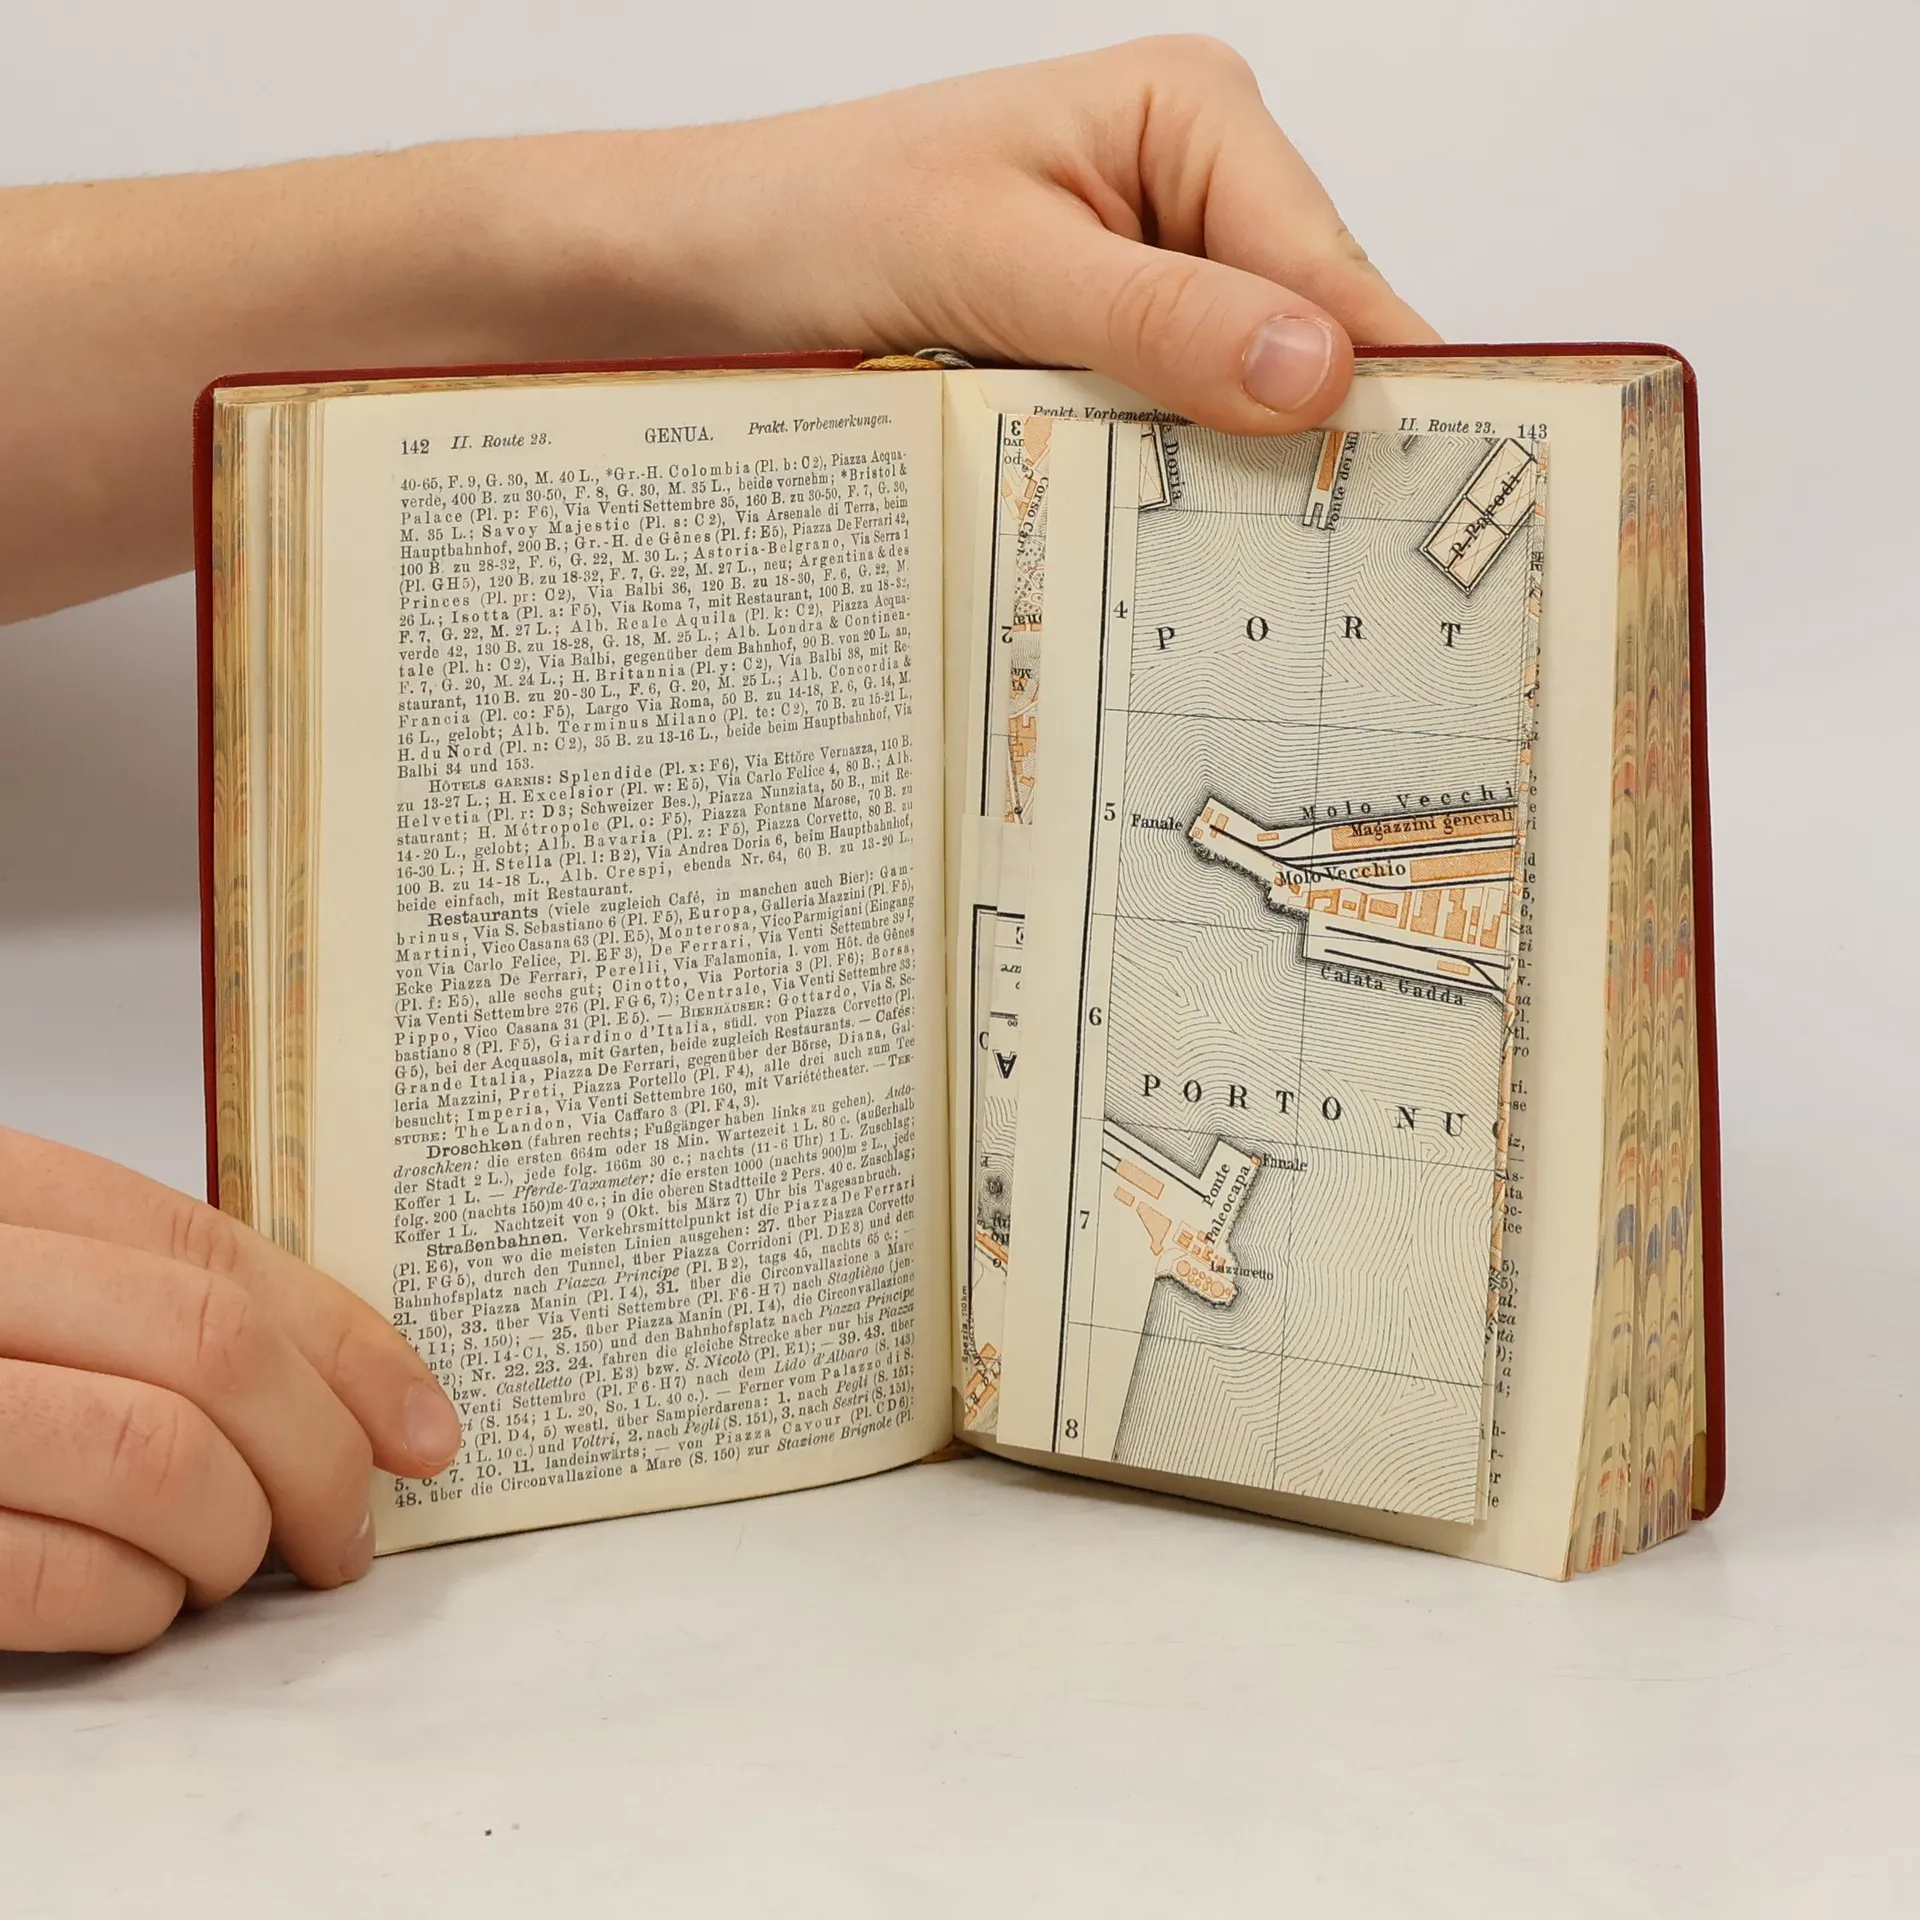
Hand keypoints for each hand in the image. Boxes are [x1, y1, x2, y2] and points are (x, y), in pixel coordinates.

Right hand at [0, 1127, 461, 1652]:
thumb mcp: (17, 1276)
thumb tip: (353, 1395)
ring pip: (152, 1459)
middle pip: (209, 1354)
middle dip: (317, 1458)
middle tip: (347, 1530)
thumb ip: (139, 1302)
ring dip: (231, 1539)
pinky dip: (132, 1606)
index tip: (425, 1430)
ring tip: (234, 1566)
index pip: (220, 1256)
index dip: (352, 1349)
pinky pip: (51, 1575)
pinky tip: (141, 1605)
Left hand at [3, 35, 1435, 619]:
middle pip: (1300, 349)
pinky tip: (1165, 579)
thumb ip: (1152, 318)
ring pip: (1232, 412)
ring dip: (1230, 498)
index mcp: (1190, 122)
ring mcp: (1135, 293)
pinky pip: (1158, 443)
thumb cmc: (803, 217)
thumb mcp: (985, 260)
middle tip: (1350, 605)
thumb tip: (1320, 372)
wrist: (676, 274)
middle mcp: (1182, 199)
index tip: (1436, 514)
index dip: (1387, 393)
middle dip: (1311, 459)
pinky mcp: (1082, 368)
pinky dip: (1161, 505)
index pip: (1337, 271)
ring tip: (1264, 618)